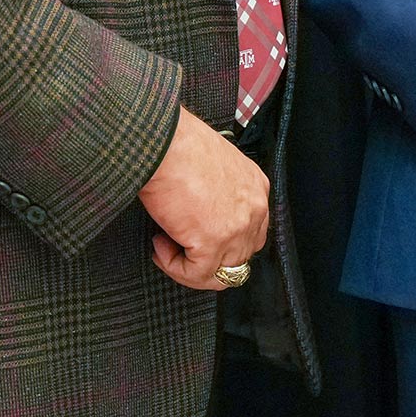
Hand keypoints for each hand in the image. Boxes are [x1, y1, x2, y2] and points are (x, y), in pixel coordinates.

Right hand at [139, 106, 270, 290]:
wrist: (164, 142)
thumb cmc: (179, 146)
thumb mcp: (212, 168)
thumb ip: (217, 195)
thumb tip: (199, 218)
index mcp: (255, 188)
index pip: (251, 233)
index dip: (221, 243)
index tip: (194, 236)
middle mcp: (254, 209)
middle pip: (239, 258)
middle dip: (207, 259)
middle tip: (178, 246)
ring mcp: (238, 228)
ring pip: (221, 273)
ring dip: (189, 266)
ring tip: (166, 245)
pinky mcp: (214, 242)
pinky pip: (196, 274)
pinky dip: (174, 266)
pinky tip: (160, 246)